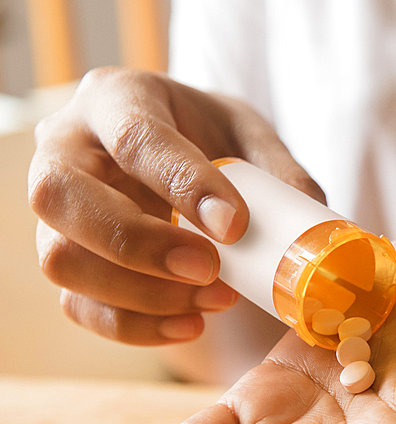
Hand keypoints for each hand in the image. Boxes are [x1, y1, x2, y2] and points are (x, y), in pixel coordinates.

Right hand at [28, 67, 324, 344]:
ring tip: (216, 300)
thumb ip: (280, 173)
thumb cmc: (212, 138)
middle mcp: (67, 147)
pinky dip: (134, 326)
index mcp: (117, 98)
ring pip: (60, 258)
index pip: (135, 138)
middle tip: (209, 269)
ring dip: (141, 294)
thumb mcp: (250, 135)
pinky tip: (192, 324)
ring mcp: (56, 208)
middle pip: (61, 196)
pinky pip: (77, 304)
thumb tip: (311, 231)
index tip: (235, 227)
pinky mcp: (64, 258)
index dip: (183, 185)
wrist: (180, 160)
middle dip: (138, 243)